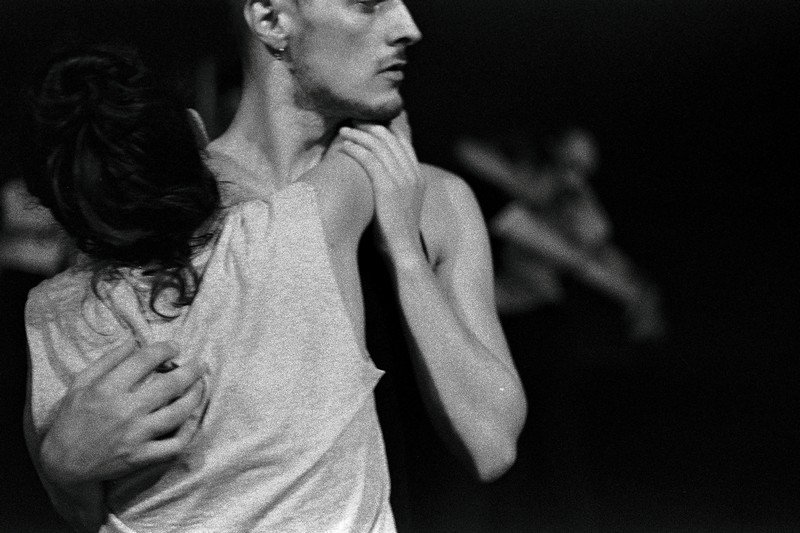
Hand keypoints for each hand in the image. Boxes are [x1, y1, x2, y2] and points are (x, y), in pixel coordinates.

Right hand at [38, 341, 206, 485]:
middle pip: (170, 384)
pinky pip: (175, 445)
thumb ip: (108, 360)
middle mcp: (125, 410)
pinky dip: (188, 432)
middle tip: (200, 364)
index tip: (174, 347)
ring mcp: (135, 435)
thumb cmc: (71, 420)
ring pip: (179, 413)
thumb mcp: (80, 384)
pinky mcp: (141, 457)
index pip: (145, 360)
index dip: (165, 349)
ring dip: (196, 396)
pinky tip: (192, 419)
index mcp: (107, 389)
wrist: (64, 464)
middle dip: (191, 370)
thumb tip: (133, 340)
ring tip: (201, 386)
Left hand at [338, 122, 426, 262]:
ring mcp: (401, 179)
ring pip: (379, 145)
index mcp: (417, 176)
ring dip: (359, 135)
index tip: (368, 125)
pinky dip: (356, 149)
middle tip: (353, 121)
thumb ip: (394, 190)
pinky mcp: (387, 186)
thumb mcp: (401, 207)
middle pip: (390, 138)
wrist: (404, 252)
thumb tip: (377, 183)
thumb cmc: (396, 235)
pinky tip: (344, 147)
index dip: (385, 129)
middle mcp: (412, 173)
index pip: (402, 142)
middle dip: (370, 127)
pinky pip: (370, 159)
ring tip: (344, 131)